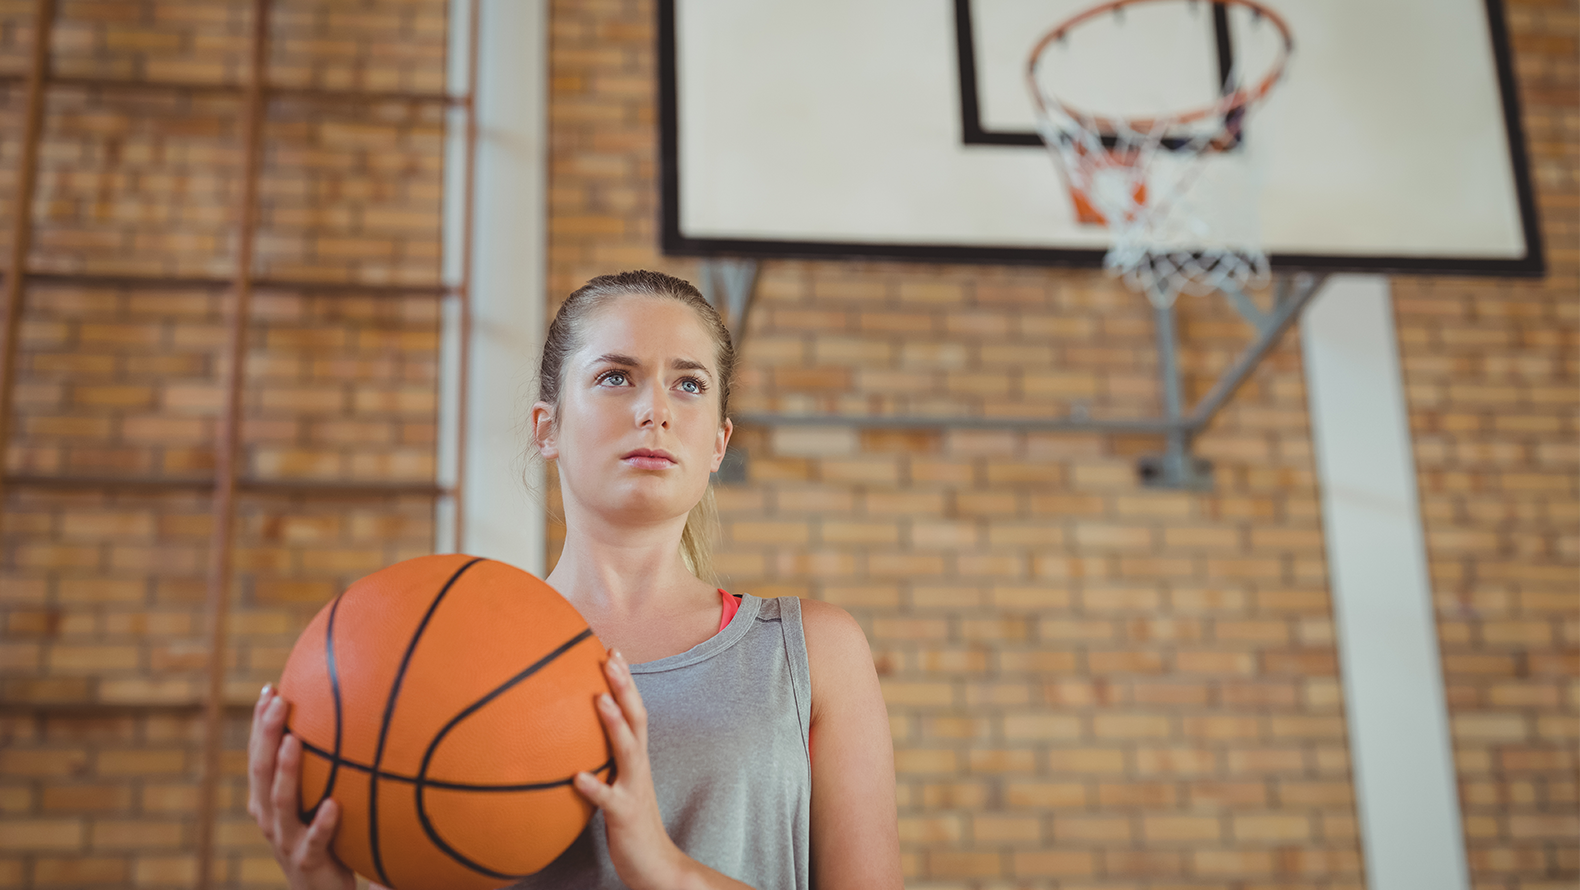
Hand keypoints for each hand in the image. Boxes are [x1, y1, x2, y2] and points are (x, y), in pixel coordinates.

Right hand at [247, 685, 354, 889]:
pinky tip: (335, 804)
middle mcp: (269, 817)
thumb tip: (353, 716)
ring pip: (280, 803)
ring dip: (287, 771)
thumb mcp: (317, 798)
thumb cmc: (323, 838)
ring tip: (295, 741)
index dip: (260, 724)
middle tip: (279, 701)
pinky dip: (322, 822)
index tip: (269, 690)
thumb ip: (325, 767)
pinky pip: (316, 840)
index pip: (258, 755)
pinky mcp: (308, 861)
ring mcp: (287, 840)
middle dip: (267, 733)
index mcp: (266, 800)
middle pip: (261, 770)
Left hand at [573, 650, 689, 889]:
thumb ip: (604, 762)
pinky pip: (608, 800)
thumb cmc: (632, 823)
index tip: (612, 650)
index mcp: (636, 758)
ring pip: (628, 750)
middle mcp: (639, 767)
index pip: (634, 711)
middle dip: (624, 686)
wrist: (657, 866)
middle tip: (610, 656)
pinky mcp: (625, 816)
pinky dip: (594, 787)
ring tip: (597, 698)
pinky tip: (577, 778)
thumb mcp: (619, 785)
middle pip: (636, 718)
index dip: (625, 681)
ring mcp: (634, 789)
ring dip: (614, 723)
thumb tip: (574, 746)